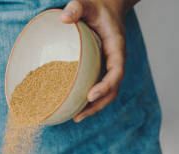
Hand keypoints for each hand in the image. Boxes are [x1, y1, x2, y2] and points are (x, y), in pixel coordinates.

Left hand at [61, 0, 134, 121]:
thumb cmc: (98, 6)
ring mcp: (109, 67)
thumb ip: (77, 7)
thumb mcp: (88, 4)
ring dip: (93, 107)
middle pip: (112, 89)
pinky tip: (72, 105)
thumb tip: (63, 18)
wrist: (108, 6)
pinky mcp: (101, 69)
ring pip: (106, 92)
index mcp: (116, 48)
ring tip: (75, 117)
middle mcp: (115, 61)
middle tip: (79, 115)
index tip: (91, 95)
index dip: (105, 86)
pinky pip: (97, 86)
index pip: (116, 72)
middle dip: (98, 105)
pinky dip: (88, 99)